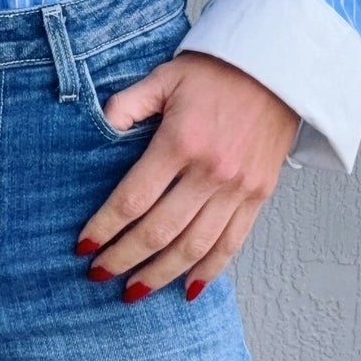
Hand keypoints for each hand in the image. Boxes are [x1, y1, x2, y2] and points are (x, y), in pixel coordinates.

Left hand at [74, 50, 299, 301]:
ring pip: (194, 247)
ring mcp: (238, 188)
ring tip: (134, 291)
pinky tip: (186, 288)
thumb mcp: (163, 78)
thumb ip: (127, 105)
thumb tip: (100, 130)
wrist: (277, 68)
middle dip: (125, 258)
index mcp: (180, 142)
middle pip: (159, 231)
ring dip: (161, 274)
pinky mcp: (259, 195)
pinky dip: (209, 271)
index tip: (83, 246)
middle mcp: (210, 172)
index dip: (105, 227)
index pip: (134, 199)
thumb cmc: (215, 72)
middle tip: (99, 274)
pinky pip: (232, 243)